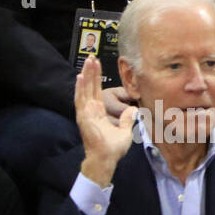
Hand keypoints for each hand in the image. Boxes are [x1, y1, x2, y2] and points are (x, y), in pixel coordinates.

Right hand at [76, 55, 137, 186]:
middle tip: (92, 57)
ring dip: (86, 75)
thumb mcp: (125, 131)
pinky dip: (80, 88)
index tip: (97, 65)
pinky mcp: (83, 117)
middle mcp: (90, 110)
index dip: (97, 78)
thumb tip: (133, 110)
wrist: (105, 158)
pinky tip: (80, 77)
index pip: (97, 91)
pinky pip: (80, 100)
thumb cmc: (113, 148)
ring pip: (84, 89)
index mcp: (98, 111)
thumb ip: (127, 119)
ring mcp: (86, 112)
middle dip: (91, 71)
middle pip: (90, 87)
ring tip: (88, 61)